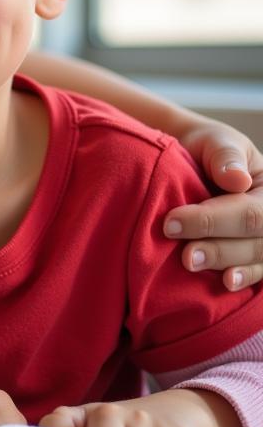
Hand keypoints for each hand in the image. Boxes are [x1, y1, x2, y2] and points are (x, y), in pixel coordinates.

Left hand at [165, 115, 262, 290]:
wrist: (193, 157)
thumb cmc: (206, 148)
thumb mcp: (216, 142)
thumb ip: (224, 157)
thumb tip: (237, 179)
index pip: (250, 213)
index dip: (212, 221)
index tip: (171, 223)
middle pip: (257, 242)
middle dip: (219, 249)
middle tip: (184, 256)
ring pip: (258, 260)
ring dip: (226, 266)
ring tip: (193, 266)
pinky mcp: (252, 254)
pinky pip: (258, 271)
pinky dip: (244, 278)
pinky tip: (226, 284)